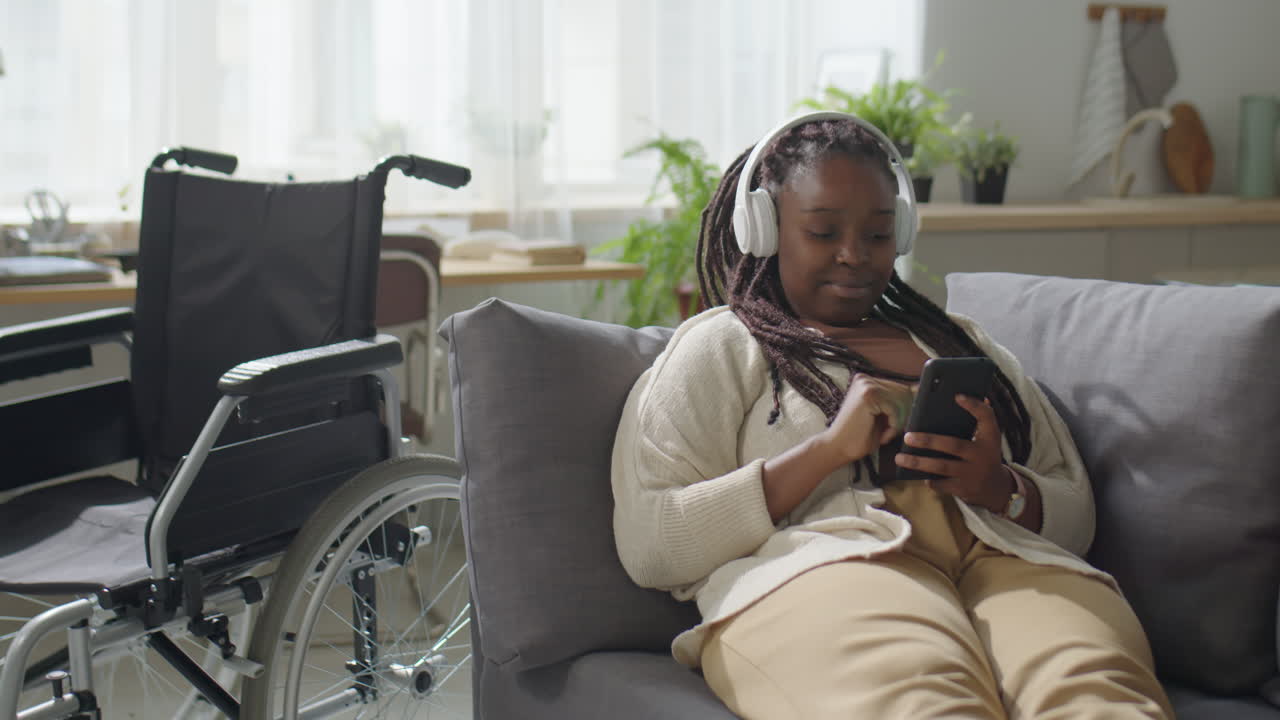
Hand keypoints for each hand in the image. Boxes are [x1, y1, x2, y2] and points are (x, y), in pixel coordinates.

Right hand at [822, 374, 915, 464]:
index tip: (898, 425)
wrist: (838, 449)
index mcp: (866, 381)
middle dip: (903, 416)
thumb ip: (896, 403)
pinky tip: (882, 436)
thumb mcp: (882, 416)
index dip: (904, 409)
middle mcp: (865, 379)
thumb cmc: (859, 437)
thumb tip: (919, 390)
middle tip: (890, 433)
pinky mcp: (868, 395)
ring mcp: (866, 385)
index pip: (900, 389)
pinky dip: (894, 427)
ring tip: (885, 435)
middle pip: (903, 393)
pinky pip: (896, 409)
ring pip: (901, 401)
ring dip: (898, 423)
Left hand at [894, 394, 1011, 512]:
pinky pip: (941, 483)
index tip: (957, 396)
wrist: (996, 488)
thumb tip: (959, 397)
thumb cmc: (982, 455)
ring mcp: (973, 473)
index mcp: (990, 437)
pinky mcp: (964, 489)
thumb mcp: (986, 439)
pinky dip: (928, 478)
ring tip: (899, 458)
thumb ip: (974, 421)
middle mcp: (982, 455)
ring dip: (918, 463)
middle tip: (907, 437)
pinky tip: (914, 473)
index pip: (986, 417)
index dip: (974, 406)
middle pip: (953, 445)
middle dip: (928, 440)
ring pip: (942, 466)